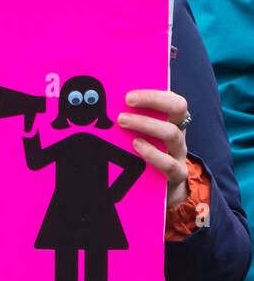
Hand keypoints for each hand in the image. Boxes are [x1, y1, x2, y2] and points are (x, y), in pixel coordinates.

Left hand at [118, 89, 190, 207]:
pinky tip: (136, 147)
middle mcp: (178, 132)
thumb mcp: (139, 134)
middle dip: (151, 101)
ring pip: (172, 133)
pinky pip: (169, 164)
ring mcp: (179, 152)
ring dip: (146, 124)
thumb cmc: (144, 151)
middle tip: (125, 102)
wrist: (160, 187)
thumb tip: (101, 103)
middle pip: (178, 108)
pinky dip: (152, 154)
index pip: (172, 99)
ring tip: (123, 122)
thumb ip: (127, 118)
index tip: (129, 95)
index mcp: (170, 119)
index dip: (154, 94)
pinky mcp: (177, 174)